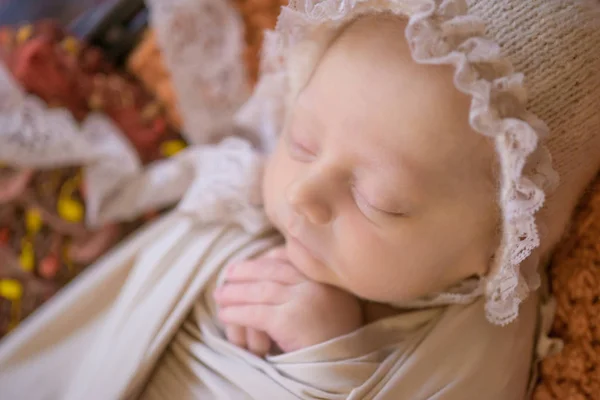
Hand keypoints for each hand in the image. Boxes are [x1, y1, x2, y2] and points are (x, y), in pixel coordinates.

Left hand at [214, 247, 363, 353]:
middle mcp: (313, 284)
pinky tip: (224, 314)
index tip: (249, 263)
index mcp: (324, 276)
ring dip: (234, 292)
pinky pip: (255, 313)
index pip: (287, 258)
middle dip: (245, 271)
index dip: (263, 260)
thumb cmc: (342, 335)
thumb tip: (286, 277)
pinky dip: (236, 313)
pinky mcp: (288, 321)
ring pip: (259, 290)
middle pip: (270, 271)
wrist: (350, 362)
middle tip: (227, 274)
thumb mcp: (335, 302)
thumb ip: (314, 287)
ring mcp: (301, 300)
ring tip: (220, 295)